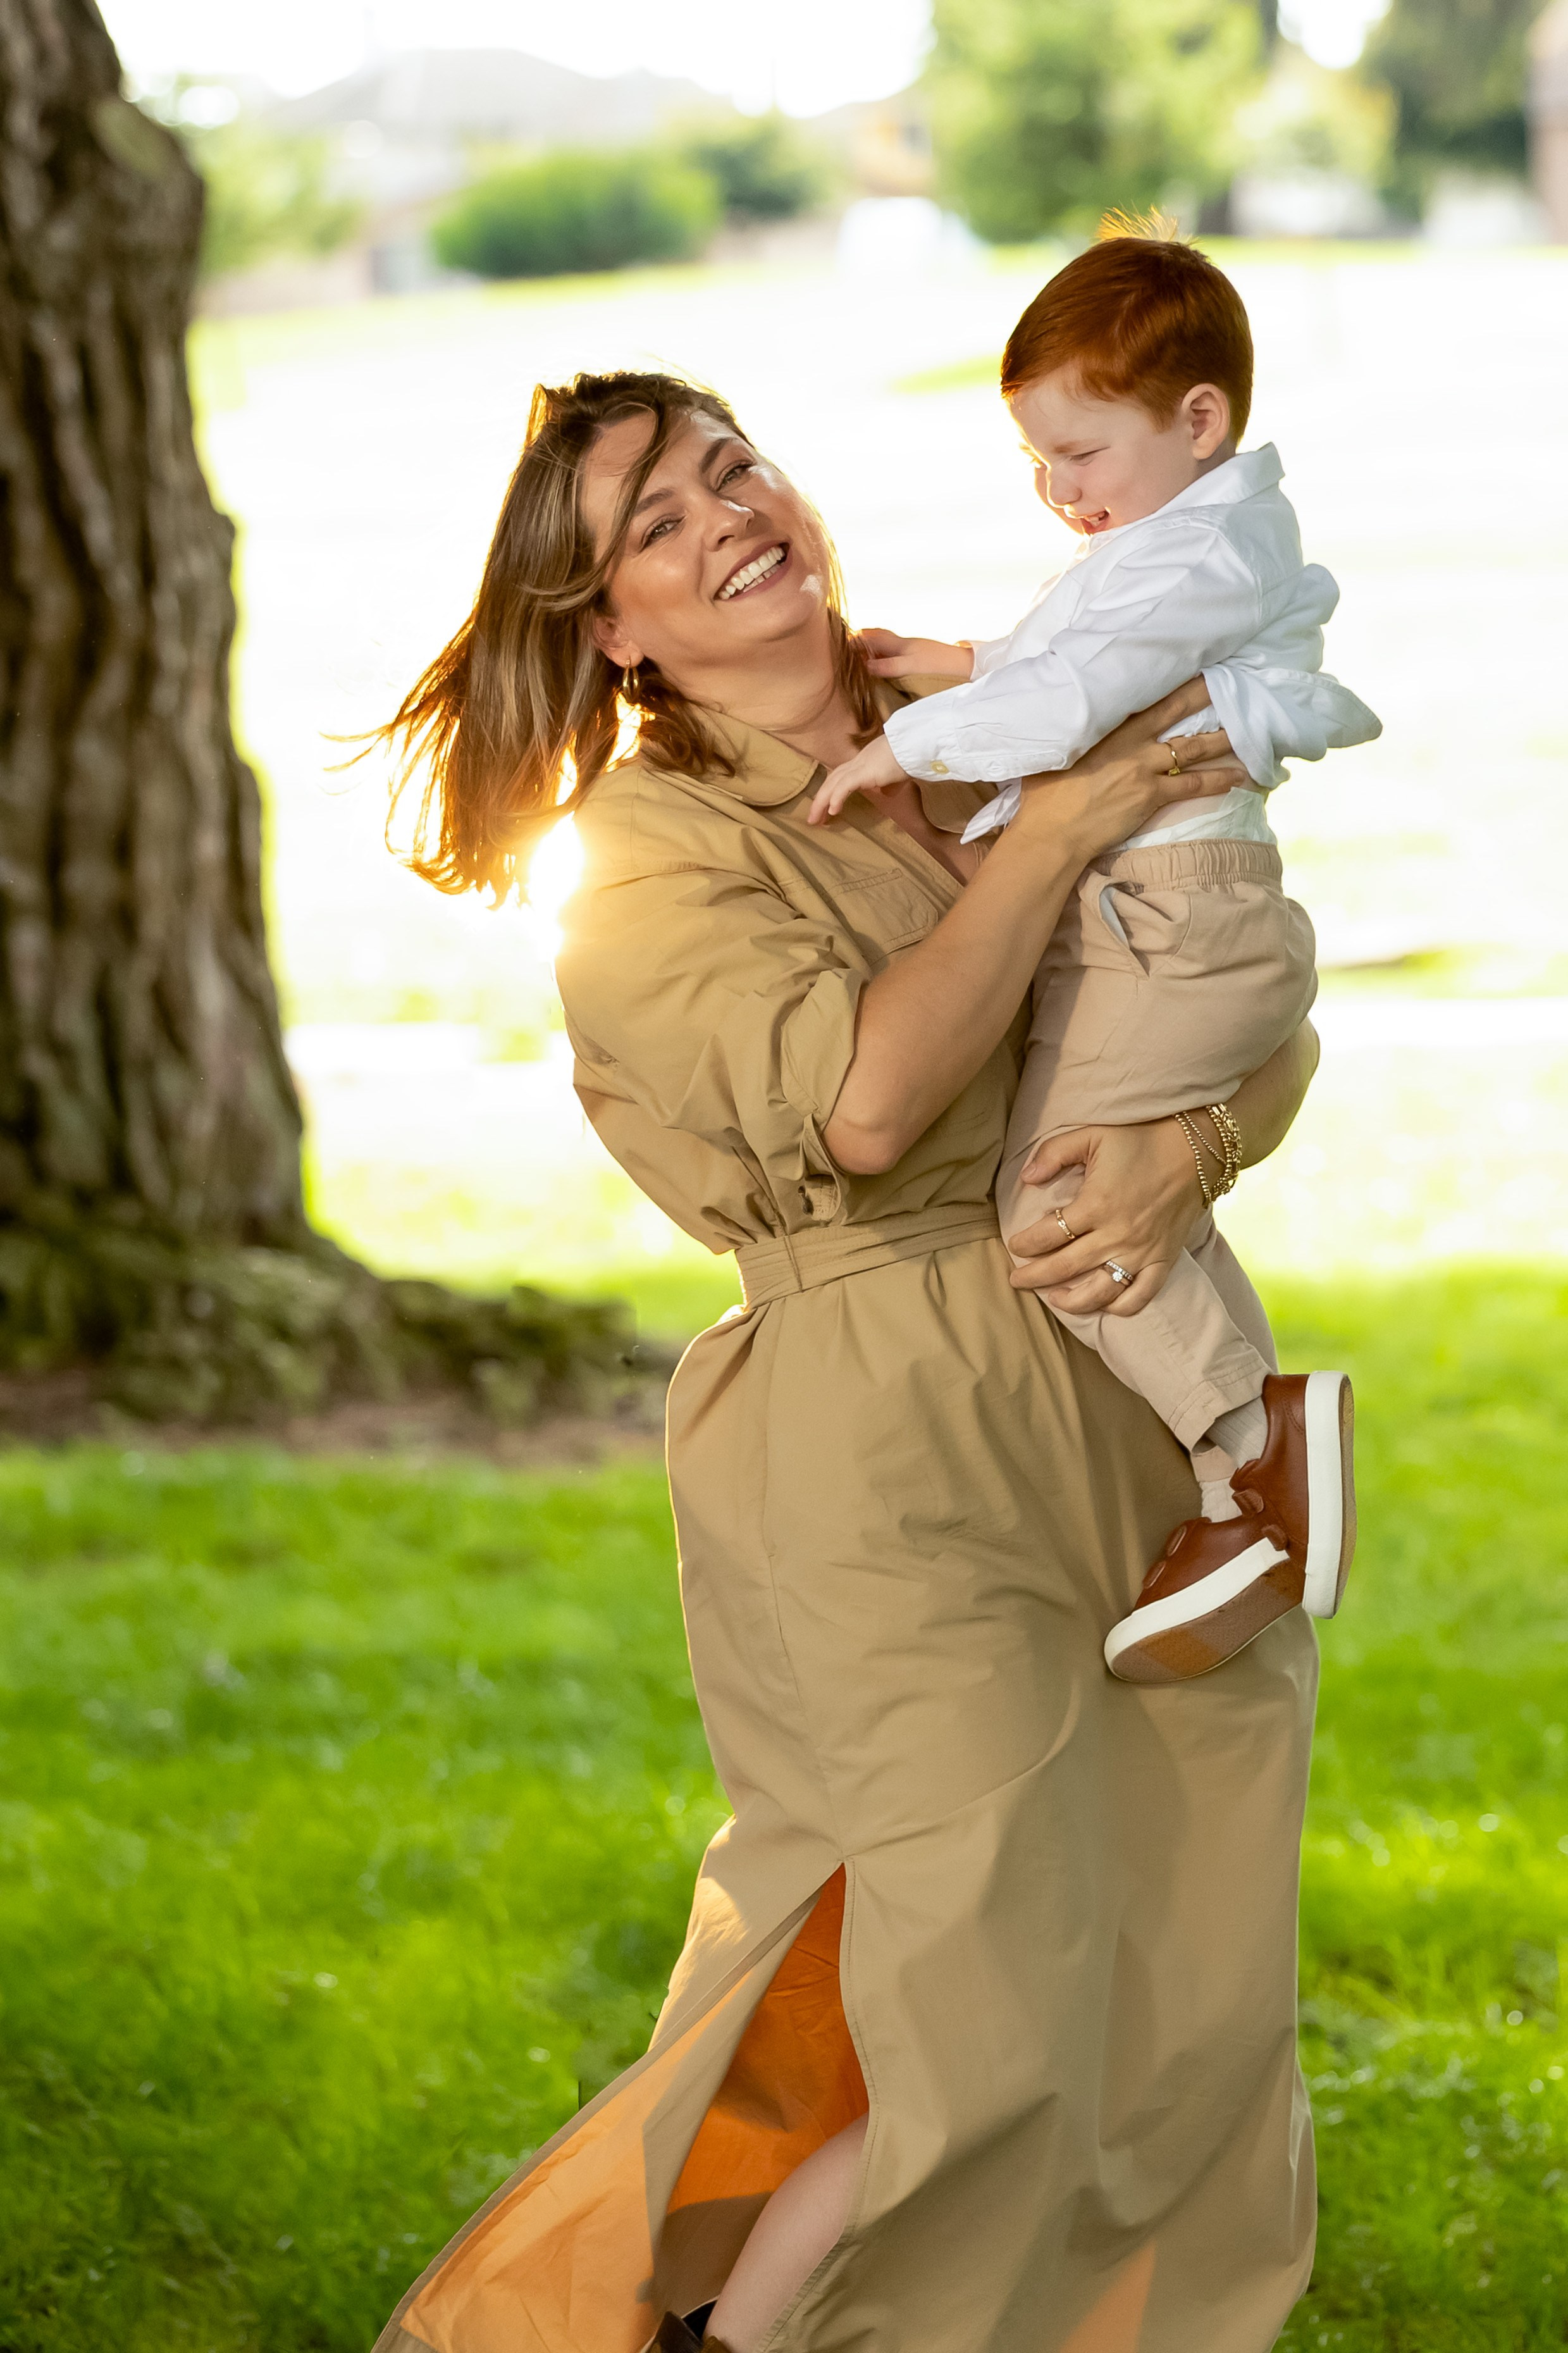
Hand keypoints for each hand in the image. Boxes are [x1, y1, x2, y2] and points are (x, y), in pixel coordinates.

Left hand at [808, 735, 911, 823]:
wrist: (916, 745)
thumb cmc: (910, 757)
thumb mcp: (896, 774)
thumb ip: (889, 784)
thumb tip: (887, 792)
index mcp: (864, 762)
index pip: (841, 776)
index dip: (831, 791)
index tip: (826, 807)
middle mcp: (858, 762)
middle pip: (832, 781)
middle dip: (820, 800)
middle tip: (813, 818)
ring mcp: (860, 765)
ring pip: (833, 784)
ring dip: (821, 802)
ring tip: (815, 820)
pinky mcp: (864, 771)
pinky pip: (845, 786)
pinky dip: (836, 798)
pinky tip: (832, 811)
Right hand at [857, 627, 973, 680]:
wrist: (963, 665)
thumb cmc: (937, 664)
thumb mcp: (909, 666)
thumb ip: (887, 666)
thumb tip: (865, 666)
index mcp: (898, 644)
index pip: (871, 637)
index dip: (855, 638)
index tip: (840, 641)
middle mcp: (902, 644)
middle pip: (877, 636)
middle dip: (862, 638)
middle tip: (848, 643)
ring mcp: (910, 649)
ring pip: (886, 643)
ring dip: (873, 645)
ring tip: (862, 651)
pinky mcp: (917, 657)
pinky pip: (894, 652)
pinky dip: (884, 653)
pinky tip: (884, 661)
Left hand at [1006, 1118, 1203, 1316]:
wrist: (1195, 1149)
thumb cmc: (1141, 1139)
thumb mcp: (1091, 1135)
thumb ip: (1054, 1153)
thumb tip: (1026, 1177)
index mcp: (1096, 1204)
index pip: (1048, 1234)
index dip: (1025, 1244)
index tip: (1014, 1246)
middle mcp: (1117, 1234)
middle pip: (1065, 1267)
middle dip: (1034, 1277)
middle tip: (1016, 1280)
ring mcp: (1142, 1251)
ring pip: (1100, 1291)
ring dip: (1072, 1301)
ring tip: (1054, 1299)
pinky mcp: (1164, 1259)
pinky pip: (1140, 1295)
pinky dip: (1120, 1307)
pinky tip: (1103, 1305)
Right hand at [1010, 678, 1247, 863]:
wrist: (1050, 832)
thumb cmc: (1044, 796)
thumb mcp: (1055, 752)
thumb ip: (1072, 733)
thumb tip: (1066, 717)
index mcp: (1106, 727)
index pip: (1143, 697)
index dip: (1168, 681)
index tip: (1189, 664)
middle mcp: (1130, 742)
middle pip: (1175, 710)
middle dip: (1204, 694)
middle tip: (1229, 679)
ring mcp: (1142, 768)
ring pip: (1191, 748)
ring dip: (1220, 739)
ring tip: (1244, 730)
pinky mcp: (1150, 796)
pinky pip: (1193, 785)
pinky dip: (1217, 780)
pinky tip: (1238, 776)